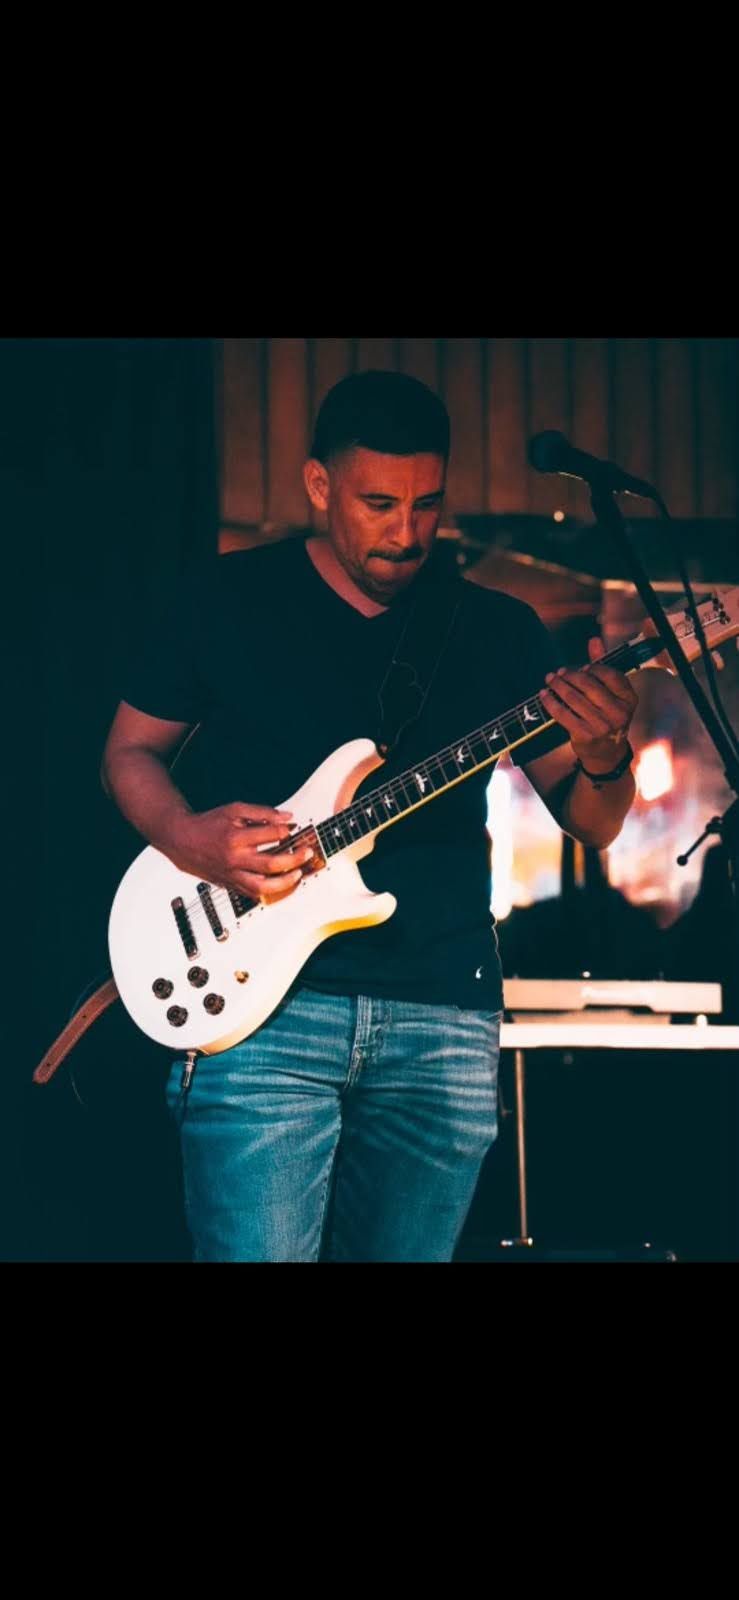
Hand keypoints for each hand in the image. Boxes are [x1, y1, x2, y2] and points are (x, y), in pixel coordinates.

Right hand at [161, 802, 313, 900]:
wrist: (182, 840)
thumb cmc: (209, 824)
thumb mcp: (234, 810)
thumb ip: (262, 813)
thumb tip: (287, 817)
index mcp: (235, 838)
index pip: (270, 835)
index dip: (286, 831)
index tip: (293, 828)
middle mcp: (234, 859)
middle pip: (271, 864)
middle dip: (294, 858)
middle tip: (307, 852)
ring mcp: (232, 875)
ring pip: (263, 886)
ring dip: (285, 882)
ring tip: (298, 874)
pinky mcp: (229, 884)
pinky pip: (252, 893)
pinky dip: (269, 891)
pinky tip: (280, 884)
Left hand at [539, 637, 637, 772]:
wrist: (607, 753)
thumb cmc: (608, 717)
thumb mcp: (612, 694)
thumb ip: (603, 666)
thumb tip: (594, 640)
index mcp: (629, 699)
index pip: (610, 675)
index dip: (592, 668)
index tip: (580, 668)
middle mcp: (619, 713)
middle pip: (589, 685)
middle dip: (570, 675)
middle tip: (559, 672)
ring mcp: (602, 726)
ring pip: (573, 698)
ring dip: (557, 686)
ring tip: (549, 679)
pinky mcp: (585, 735)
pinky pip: (562, 714)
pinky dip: (550, 702)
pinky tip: (544, 695)